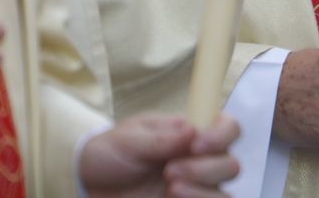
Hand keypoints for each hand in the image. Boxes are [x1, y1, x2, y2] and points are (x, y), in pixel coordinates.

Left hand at [81, 113, 240, 197]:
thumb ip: (161, 138)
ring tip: (170, 189)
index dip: (221, 136)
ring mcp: (194, 189)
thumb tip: (193, 130)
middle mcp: (198, 161)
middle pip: (230, 165)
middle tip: (169, 172)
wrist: (87, 183)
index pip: (227, 128)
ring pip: (224, 194)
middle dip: (205, 169)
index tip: (196, 145)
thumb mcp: (128, 140)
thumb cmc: (110, 153)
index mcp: (189, 134)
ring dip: (202, 192)